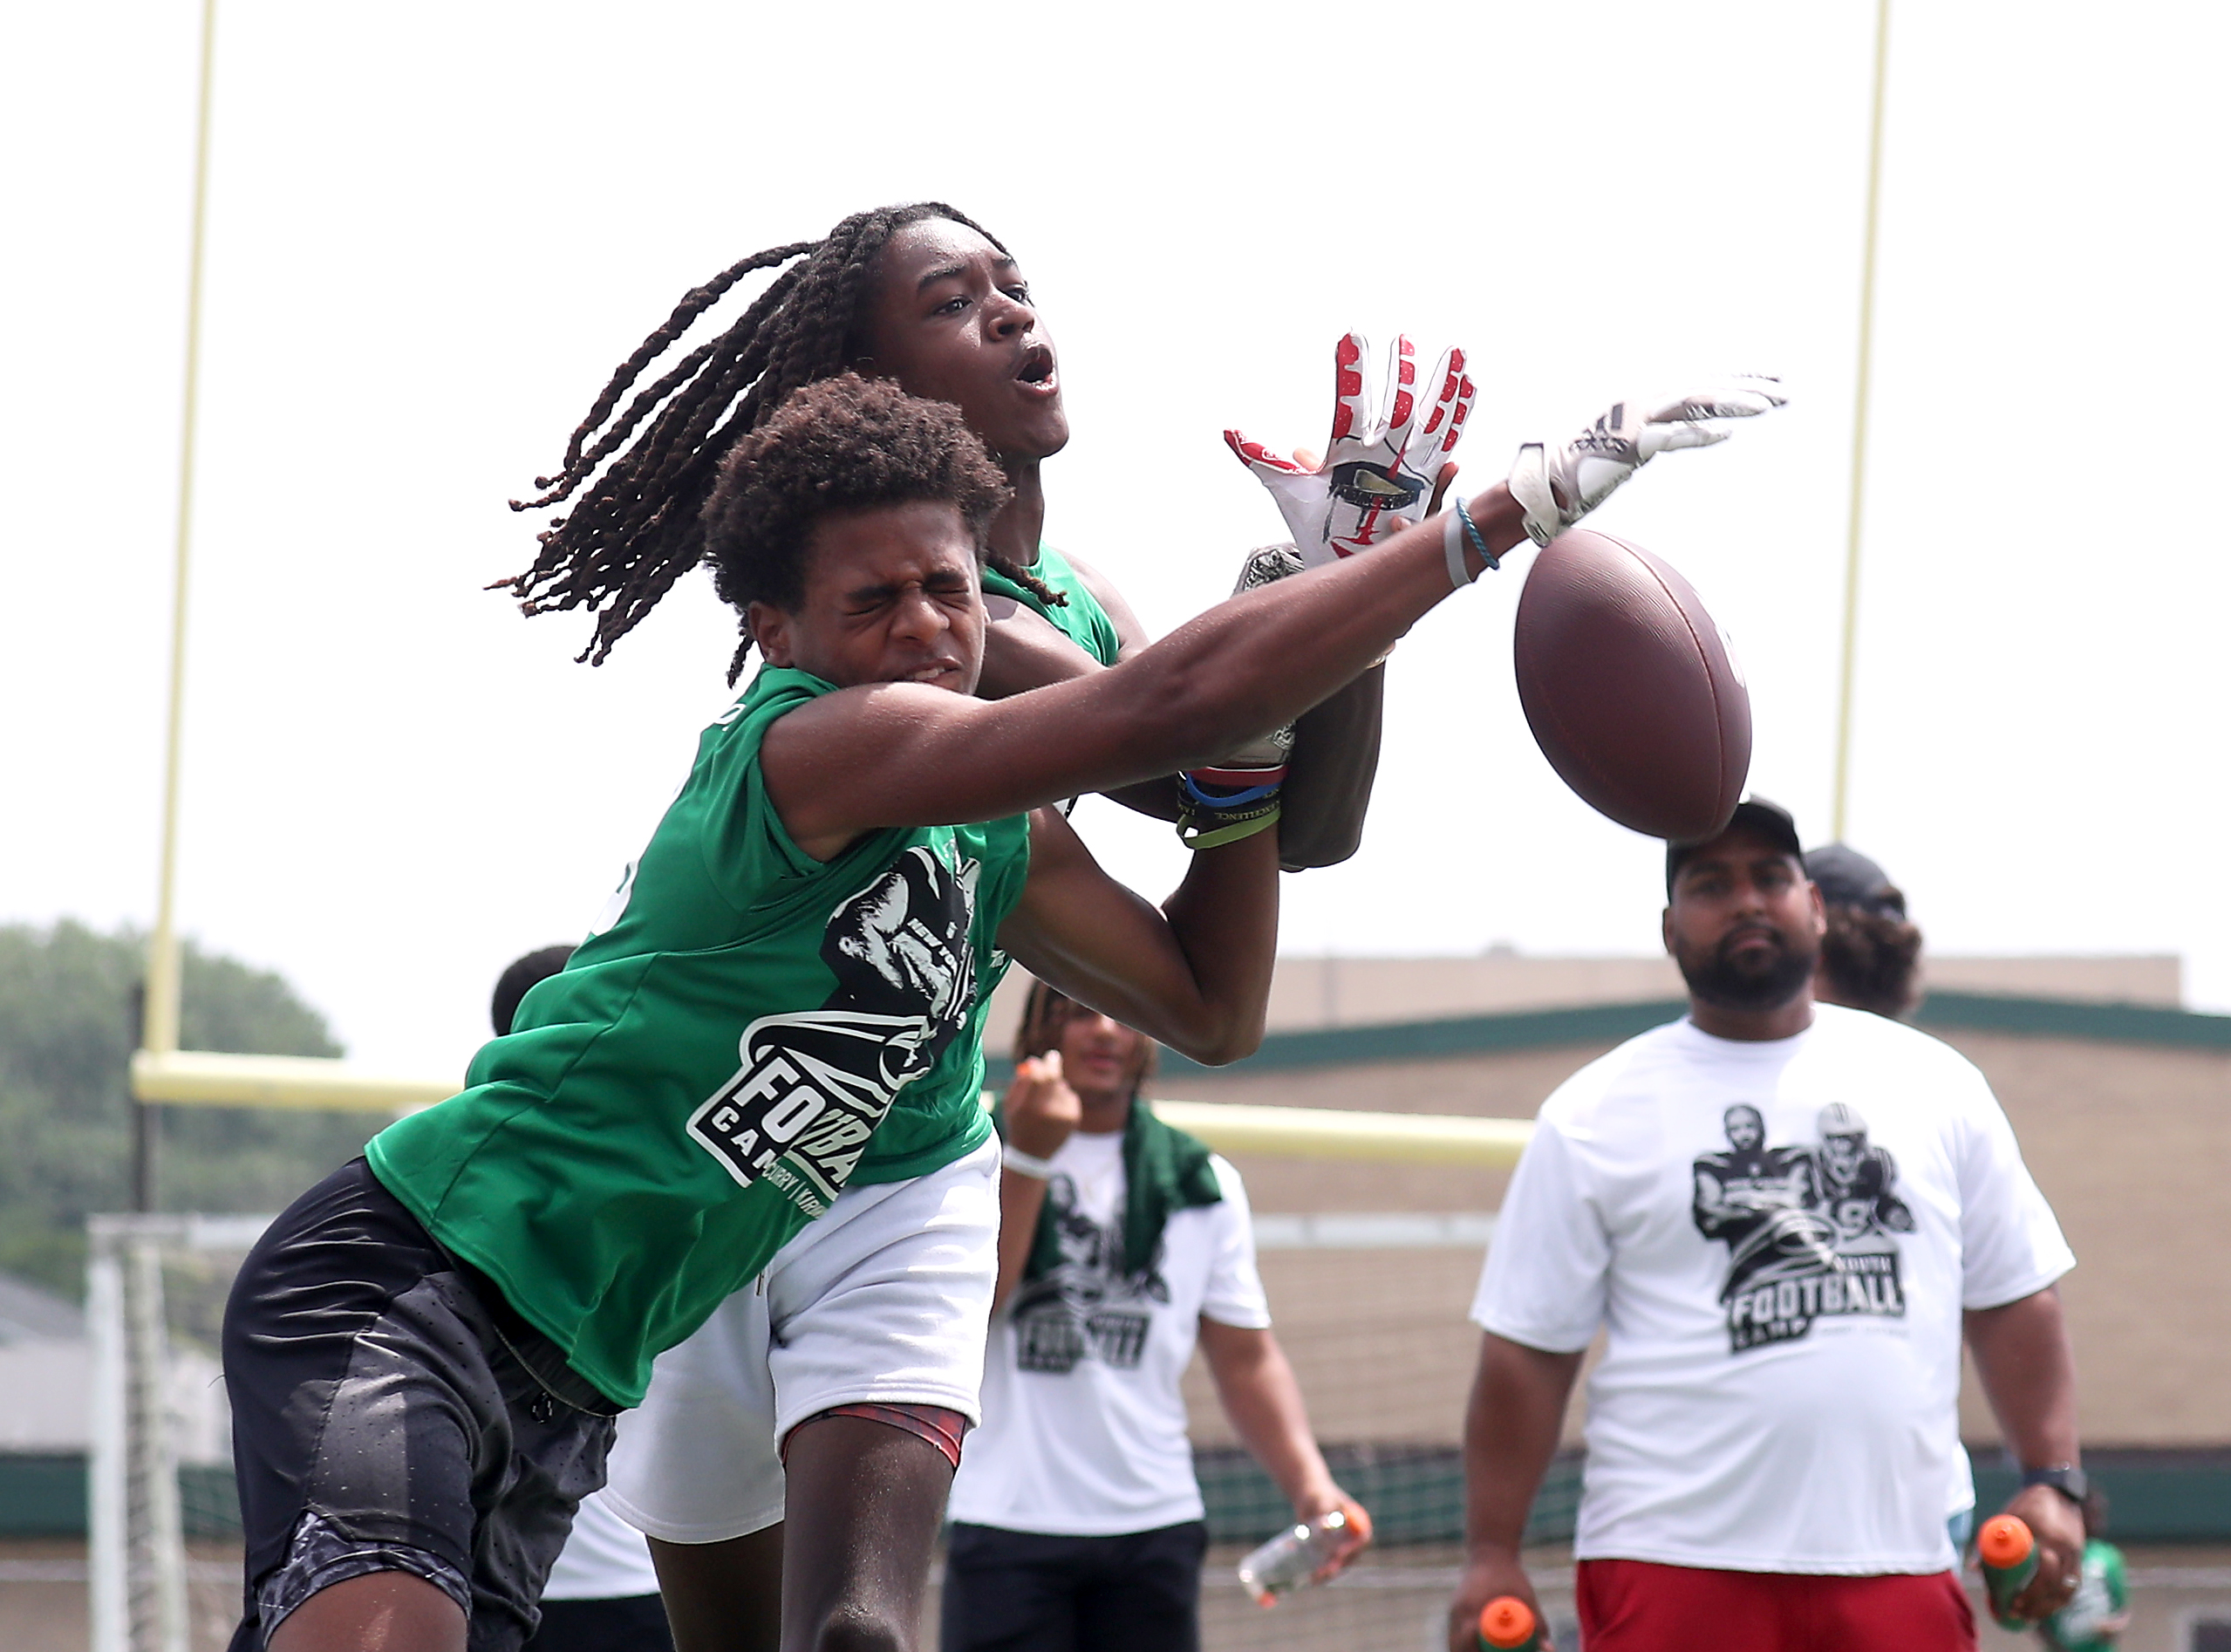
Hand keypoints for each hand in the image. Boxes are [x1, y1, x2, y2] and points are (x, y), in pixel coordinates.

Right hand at [1002, 1052, 1079, 1160]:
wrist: (1033, 1154)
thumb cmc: (1019, 1124)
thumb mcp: (1011, 1104)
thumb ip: (1021, 1082)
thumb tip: (1034, 1062)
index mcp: (1029, 1108)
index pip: (1039, 1078)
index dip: (1041, 1065)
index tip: (1044, 1057)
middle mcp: (1048, 1111)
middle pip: (1055, 1079)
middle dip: (1053, 1066)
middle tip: (1052, 1057)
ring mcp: (1063, 1115)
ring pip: (1062, 1086)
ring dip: (1055, 1086)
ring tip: (1046, 1101)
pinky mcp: (1074, 1118)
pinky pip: (1070, 1096)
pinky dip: (1064, 1097)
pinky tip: (1055, 1110)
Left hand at [1226, 333, 1474, 565]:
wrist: (1337, 562)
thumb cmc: (1317, 527)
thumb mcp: (1289, 491)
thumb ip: (1264, 461)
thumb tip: (1231, 432)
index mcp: (1349, 447)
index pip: (1350, 402)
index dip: (1351, 371)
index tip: (1349, 337)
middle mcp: (1381, 453)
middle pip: (1397, 406)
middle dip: (1403, 375)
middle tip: (1406, 341)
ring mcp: (1405, 473)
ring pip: (1431, 428)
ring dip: (1445, 397)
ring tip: (1461, 364)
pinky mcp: (1420, 501)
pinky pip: (1438, 486)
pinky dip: (1445, 479)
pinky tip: (1453, 463)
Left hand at [1295, 1485, 1372, 1581]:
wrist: (1310, 1499)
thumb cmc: (1319, 1496)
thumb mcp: (1322, 1501)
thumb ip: (1325, 1511)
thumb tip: (1325, 1527)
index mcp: (1360, 1522)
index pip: (1362, 1538)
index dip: (1353, 1548)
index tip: (1338, 1554)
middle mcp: (1354, 1538)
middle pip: (1351, 1555)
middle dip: (1338, 1565)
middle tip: (1326, 1570)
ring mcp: (1343, 1547)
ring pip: (1340, 1564)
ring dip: (1330, 1572)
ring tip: (1316, 1577)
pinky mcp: (1331, 1554)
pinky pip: (1329, 1565)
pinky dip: (1322, 1572)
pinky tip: (1311, 1578)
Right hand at [1449, 1547, 1548, 1651]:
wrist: (1488, 1552)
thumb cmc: (1510, 1576)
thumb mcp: (1526, 1598)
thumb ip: (1538, 1625)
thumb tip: (1548, 1650)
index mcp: (1473, 1611)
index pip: (1473, 1648)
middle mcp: (1458, 1615)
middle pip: (1459, 1650)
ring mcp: (1453, 1614)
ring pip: (1454, 1646)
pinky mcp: (1453, 1613)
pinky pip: (1454, 1638)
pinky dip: (1463, 1647)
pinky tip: (1474, 1650)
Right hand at [1507, 376, 1785, 546]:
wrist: (1540, 486)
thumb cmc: (1578, 472)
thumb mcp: (1628, 448)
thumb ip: (1661, 437)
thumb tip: (1700, 435)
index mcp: (1644, 403)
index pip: (1699, 388)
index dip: (1737, 382)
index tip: (1771, 382)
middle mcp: (1640, 404)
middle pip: (1703, 391)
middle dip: (1746, 389)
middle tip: (1784, 392)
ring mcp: (1632, 422)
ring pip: (1691, 406)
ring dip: (1731, 404)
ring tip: (1767, 406)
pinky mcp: (1623, 446)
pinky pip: (1666, 438)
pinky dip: (1694, 435)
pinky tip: (1724, 435)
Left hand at [1994, 1484, 2086, 1621]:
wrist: (2058, 1488)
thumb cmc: (2027, 1503)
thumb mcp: (2008, 1516)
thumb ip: (1992, 1541)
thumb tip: (1973, 1568)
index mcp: (2047, 1536)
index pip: (2044, 1573)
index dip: (2030, 1593)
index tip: (2013, 1603)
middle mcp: (2065, 1547)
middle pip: (2056, 1586)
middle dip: (2038, 1605)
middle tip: (2018, 1614)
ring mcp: (2076, 1552)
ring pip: (2068, 1590)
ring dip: (2051, 1607)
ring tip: (2032, 1616)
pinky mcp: (2081, 1556)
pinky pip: (2074, 1584)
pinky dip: (2060, 1598)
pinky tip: (2046, 1605)